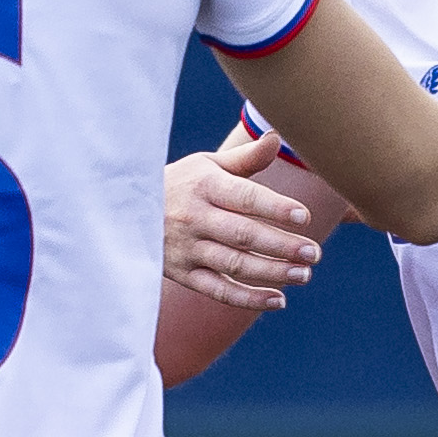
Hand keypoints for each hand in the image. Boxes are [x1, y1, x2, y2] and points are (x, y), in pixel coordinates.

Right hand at [163, 125, 322, 310]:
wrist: (124, 211)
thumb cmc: (180, 184)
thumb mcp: (206, 165)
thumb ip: (245, 159)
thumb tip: (276, 137)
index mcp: (204, 185)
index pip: (245, 197)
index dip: (275, 207)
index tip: (304, 216)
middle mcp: (194, 217)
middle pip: (244, 234)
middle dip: (282, 245)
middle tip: (313, 253)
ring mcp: (187, 248)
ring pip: (234, 264)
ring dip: (272, 272)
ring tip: (304, 274)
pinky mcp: (183, 274)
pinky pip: (218, 290)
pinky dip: (248, 298)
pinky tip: (278, 300)